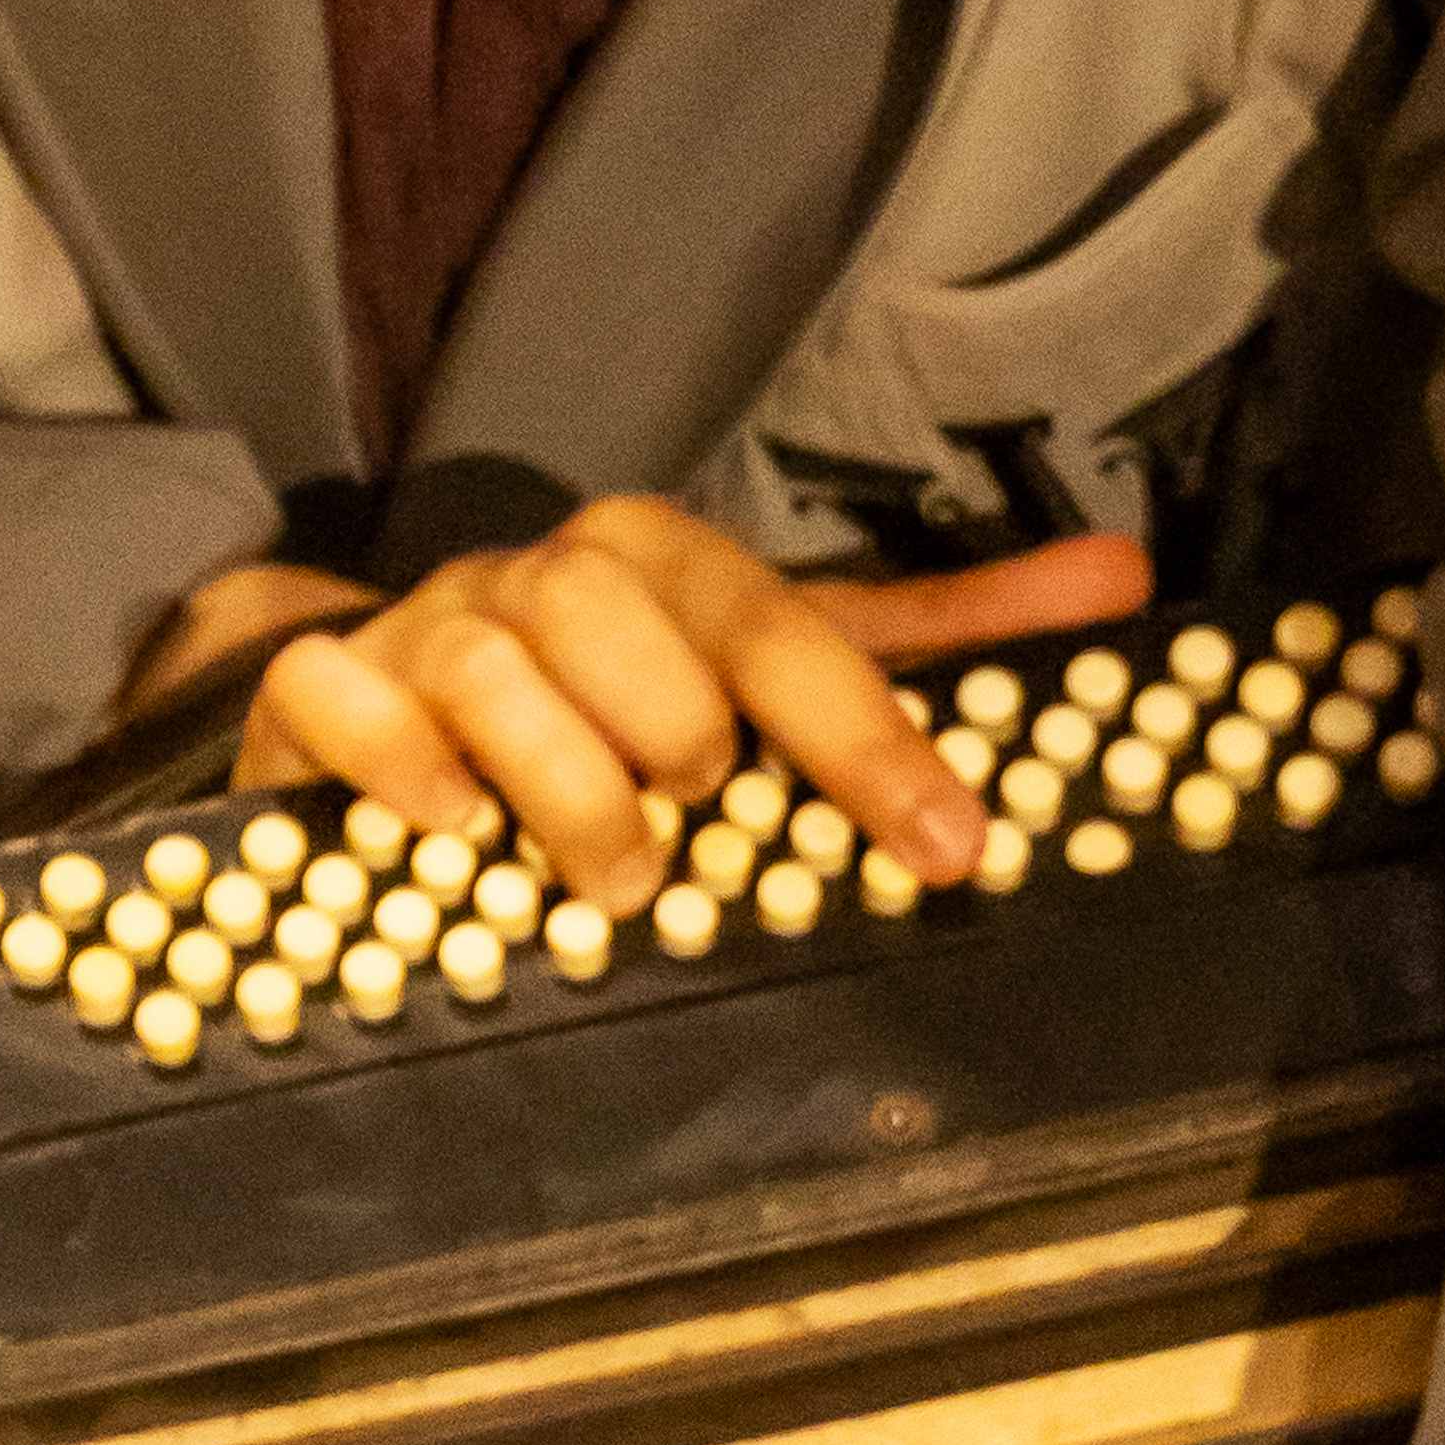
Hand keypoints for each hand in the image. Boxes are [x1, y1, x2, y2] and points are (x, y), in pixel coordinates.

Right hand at [225, 496, 1151, 904]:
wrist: (391, 688)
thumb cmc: (613, 698)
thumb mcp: (776, 660)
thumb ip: (940, 637)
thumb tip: (1125, 578)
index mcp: (660, 562)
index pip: (778, 621)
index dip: (868, 732)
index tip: (948, 845)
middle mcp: (538, 578)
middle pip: (616, 618)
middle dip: (680, 732)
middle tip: (708, 826)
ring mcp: (422, 630)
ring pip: (487, 666)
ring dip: (563, 785)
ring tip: (613, 882)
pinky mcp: (319, 695)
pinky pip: (341, 703)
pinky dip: (400, 771)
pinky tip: (448, 837)